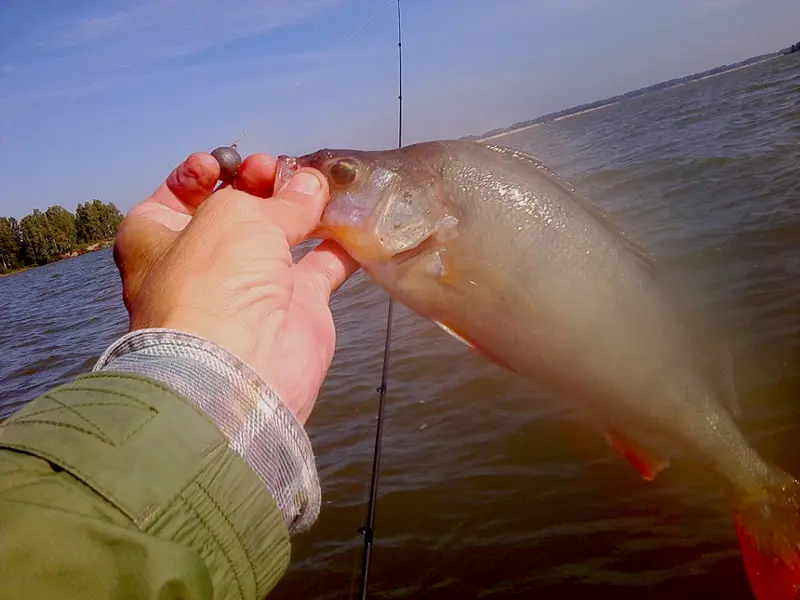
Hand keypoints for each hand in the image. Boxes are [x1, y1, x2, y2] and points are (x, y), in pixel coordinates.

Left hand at [113, 151, 358, 423]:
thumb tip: (311, 183)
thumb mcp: (236, 215)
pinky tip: (354, 216)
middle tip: (279, 169)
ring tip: (321, 184)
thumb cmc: (214, 277)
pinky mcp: (296, 305)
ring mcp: (250, 286)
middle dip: (259, 184)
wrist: (241, 365)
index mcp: (158, 238)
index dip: (203, 172)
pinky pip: (321, 264)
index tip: (229, 161)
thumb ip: (279, 198)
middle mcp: (202, 262)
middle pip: (234, 211)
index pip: (177, 194)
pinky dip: (338, 242)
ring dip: (300, 209)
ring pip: (280, 236)